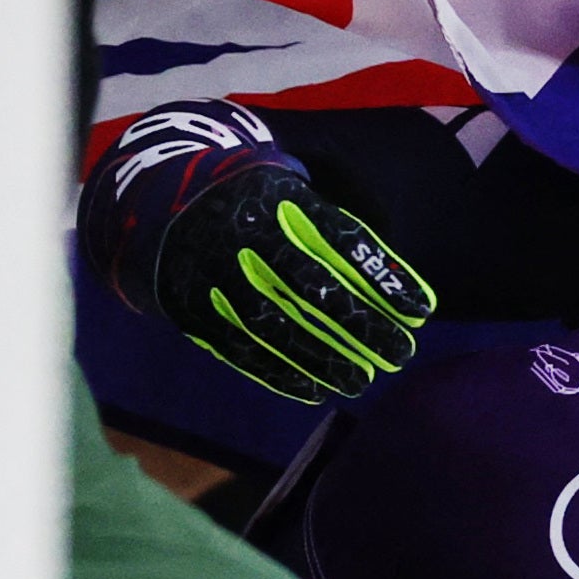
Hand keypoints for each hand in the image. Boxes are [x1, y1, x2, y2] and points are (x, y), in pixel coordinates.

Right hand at [81, 101, 435, 403]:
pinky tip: (314, 389)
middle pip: (312, 288)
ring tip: (363, 380)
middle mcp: (243, 235)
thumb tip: (394, 279)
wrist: (157, 204)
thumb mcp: (292, 189)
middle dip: (362, 325)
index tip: (420, 311)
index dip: (382, 278)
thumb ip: (336, 228)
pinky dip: (279, 372)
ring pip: (277, 325)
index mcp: (277, 198)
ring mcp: (213, 274)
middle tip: (401, 354)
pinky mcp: (192, 307)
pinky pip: (240, 346)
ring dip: (325, 359)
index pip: (341, 241)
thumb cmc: (254, 201)